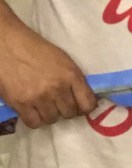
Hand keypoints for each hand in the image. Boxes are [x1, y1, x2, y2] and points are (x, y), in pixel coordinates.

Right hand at [0, 5, 96, 127]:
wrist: (7, 44)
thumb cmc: (36, 49)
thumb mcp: (63, 60)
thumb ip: (74, 80)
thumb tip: (82, 100)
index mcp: (71, 75)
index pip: (88, 104)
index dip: (84, 108)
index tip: (78, 107)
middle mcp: (58, 88)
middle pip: (69, 114)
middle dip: (64, 109)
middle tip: (55, 102)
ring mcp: (39, 97)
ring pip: (52, 119)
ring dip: (48, 114)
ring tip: (42, 104)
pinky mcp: (21, 103)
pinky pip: (34, 123)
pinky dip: (34, 119)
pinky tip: (31, 110)